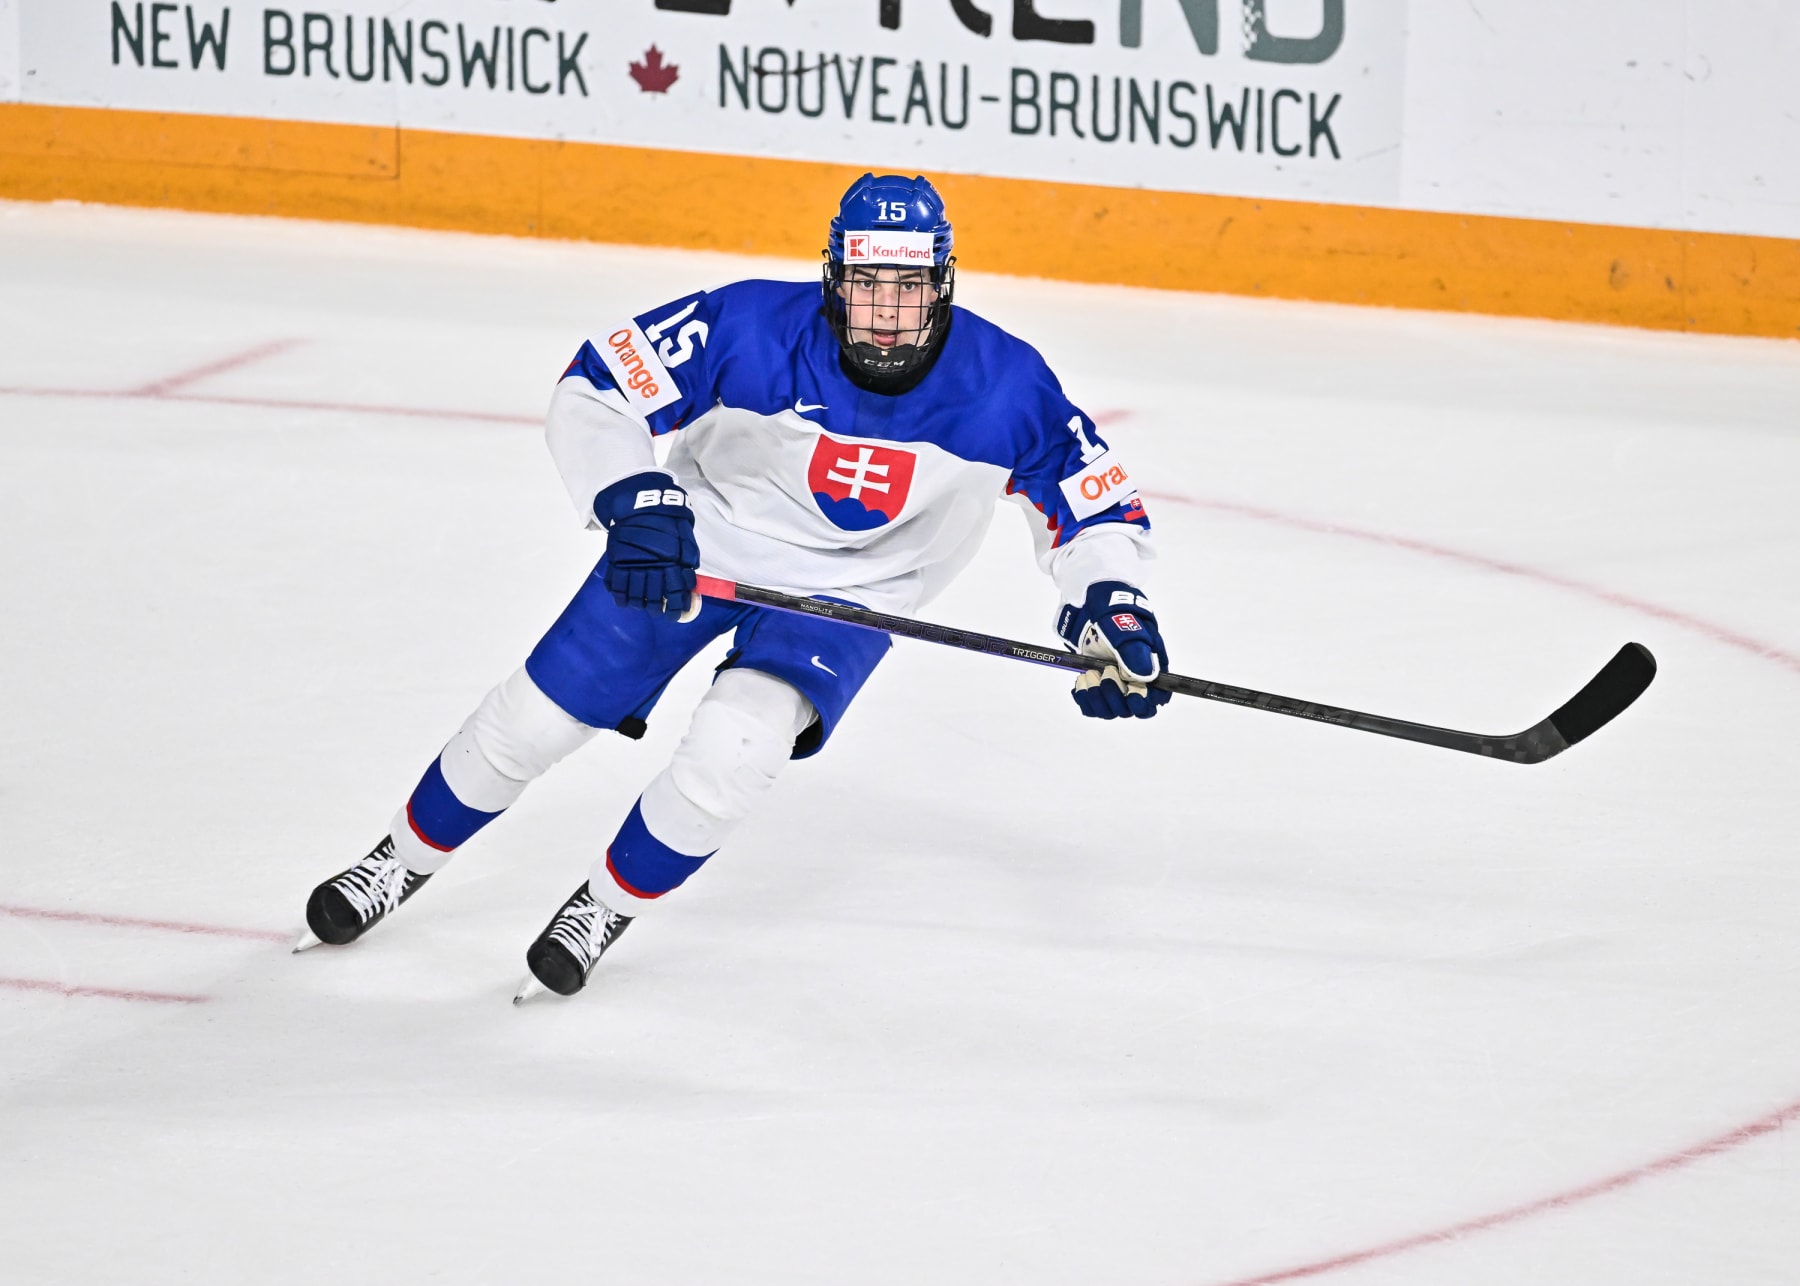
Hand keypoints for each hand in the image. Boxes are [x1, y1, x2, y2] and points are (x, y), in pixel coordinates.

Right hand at [595, 472, 699, 617]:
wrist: (641, 503)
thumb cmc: (667, 520)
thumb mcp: (685, 538)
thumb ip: (688, 559)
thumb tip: (690, 581)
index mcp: (671, 563)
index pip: (674, 593)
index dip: (674, 608)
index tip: (674, 615)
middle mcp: (652, 568)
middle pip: (653, 598)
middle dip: (656, 609)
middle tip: (657, 610)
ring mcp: (632, 565)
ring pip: (634, 596)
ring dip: (639, 604)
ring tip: (642, 605)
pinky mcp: (616, 560)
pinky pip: (616, 585)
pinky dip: (619, 596)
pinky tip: (624, 600)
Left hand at [1056, 581, 1170, 719]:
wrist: (1091, 607)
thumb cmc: (1116, 616)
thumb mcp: (1128, 631)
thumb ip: (1136, 654)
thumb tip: (1145, 678)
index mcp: (1152, 670)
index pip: (1154, 701)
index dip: (1143, 704)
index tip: (1132, 694)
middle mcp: (1135, 681)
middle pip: (1130, 710)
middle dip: (1116, 697)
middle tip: (1105, 674)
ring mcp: (1115, 684)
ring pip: (1110, 710)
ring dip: (1097, 698)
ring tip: (1089, 675)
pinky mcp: (1097, 685)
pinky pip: (1091, 706)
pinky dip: (1084, 698)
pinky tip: (1081, 681)